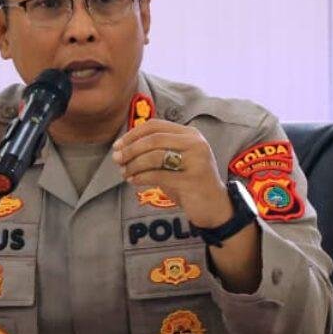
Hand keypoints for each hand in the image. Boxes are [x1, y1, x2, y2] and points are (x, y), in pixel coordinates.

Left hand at [111, 119, 232, 228]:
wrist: (215, 208)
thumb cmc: (189, 183)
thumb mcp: (174, 161)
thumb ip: (155, 151)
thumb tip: (123, 148)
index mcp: (190, 134)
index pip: (155, 126)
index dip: (133, 134)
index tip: (118, 145)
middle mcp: (195, 143)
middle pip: (153, 139)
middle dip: (130, 149)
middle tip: (117, 159)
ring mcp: (196, 161)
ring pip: (155, 156)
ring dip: (134, 164)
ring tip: (125, 173)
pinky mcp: (192, 180)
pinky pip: (159, 175)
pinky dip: (141, 177)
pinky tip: (133, 181)